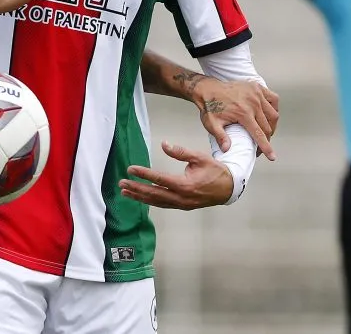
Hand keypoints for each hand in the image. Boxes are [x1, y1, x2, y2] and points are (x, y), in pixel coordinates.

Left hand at [119, 141, 233, 209]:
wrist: (228, 188)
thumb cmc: (215, 171)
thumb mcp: (199, 157)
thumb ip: (180, 152)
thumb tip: (164, 144)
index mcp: (185, 185)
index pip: (160, 179)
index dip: (144, 174)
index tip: (131, 169)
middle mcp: (181, 197)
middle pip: (154, 193)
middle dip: (136, 189)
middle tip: (121, 184)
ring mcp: (181, 204)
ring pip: (157, 202)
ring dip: (140, 197)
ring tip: (125, 192)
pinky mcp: (182, 206)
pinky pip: (163, 205)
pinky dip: (150, 201)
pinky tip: (140, 198)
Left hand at [192, 80, 278, 160]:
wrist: (208, 89)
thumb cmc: (210, 107)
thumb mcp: (211, 124)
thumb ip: (220, 137)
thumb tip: (227, 149)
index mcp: (243, 113)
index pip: (259, 134)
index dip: (266, 147)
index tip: (272, 157)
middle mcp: (252, 103)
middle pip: (267, 126)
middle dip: (267, 139)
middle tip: (261, 145)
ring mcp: (256, 93)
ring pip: (273, 114)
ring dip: (272, 125)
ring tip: (266, 132)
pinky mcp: (257, 87)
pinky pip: (273, 99)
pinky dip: (274, 108)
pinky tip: (269, 115)